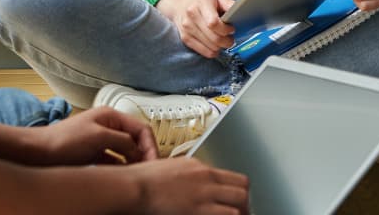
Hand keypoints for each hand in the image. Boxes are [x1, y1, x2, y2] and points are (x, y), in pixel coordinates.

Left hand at [28, 106, 157, 165]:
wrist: (37, 153)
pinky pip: (114, 161)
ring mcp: (100, 141)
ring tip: (138, 175)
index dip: (150, 145)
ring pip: (126, 152)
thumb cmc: (62, 141)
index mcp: (111, 117)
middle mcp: (107, 127)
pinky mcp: (93, 155)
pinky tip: (122, 177)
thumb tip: (138, 149)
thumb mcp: (98, 137)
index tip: (153, 161)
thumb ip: (122, 141)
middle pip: (135, 140)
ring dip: (134, 162)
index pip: (141, 129)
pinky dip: (121, 168)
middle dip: (144, 154)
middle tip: (149, 170)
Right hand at [125, 157, 248, 214]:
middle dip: (245, 202)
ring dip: (240, 212)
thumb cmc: (143, 180)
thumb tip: (193, 181)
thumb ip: (188, 174)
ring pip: (240, 203)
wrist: (134, 187)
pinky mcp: (199, 210)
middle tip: (242, 213)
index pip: (234, 177)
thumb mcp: (171, 168)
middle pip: (243, 188)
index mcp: (200, 167)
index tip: (238, 201)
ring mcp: (204, 194)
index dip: (239, 192)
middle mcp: (206, 178)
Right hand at [157, 0, 235, 57]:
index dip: (226, 29)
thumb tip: (242, 12)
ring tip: (224, 40)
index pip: (213, 23)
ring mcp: (187, 30)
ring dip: (221, 47)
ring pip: (210, 47)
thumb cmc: (200, 0)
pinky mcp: (185, 39)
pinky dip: (213, 51)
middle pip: (214, 38)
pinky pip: (204, 52)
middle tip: (231, 38)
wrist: (178, 4)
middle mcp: (191, 18)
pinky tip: (216, 45)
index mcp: (200, 5)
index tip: (232, 28)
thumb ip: (229, 4)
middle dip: (227, 41)